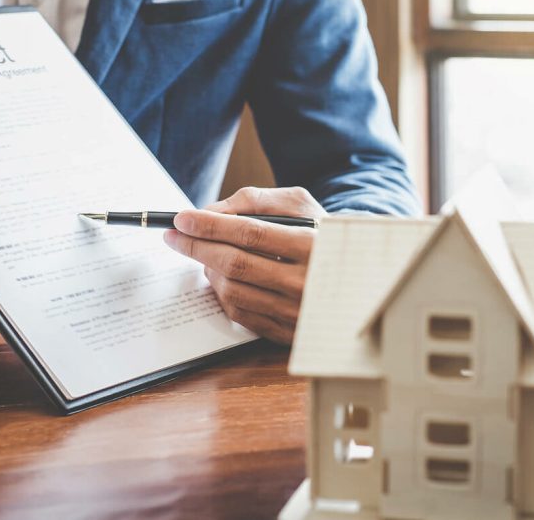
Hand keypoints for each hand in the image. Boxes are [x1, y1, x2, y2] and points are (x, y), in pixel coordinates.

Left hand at [163, 186, 325, 344]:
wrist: (359, 278)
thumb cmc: (322, 235)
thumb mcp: (302, 206)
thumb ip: (257, 201)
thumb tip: (210, 212)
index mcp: (312, 245)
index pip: (249, 234)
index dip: (210, 226)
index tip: (183, 219)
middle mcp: (306, 282)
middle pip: (236, 264)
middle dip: (197, 247)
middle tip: (175, 236)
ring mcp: (297, 312)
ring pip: (234, 292)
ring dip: (208, 270)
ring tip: (202, 254)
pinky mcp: (288, 332)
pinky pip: (242, 315)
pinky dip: (222, 295)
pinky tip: (219, 278)